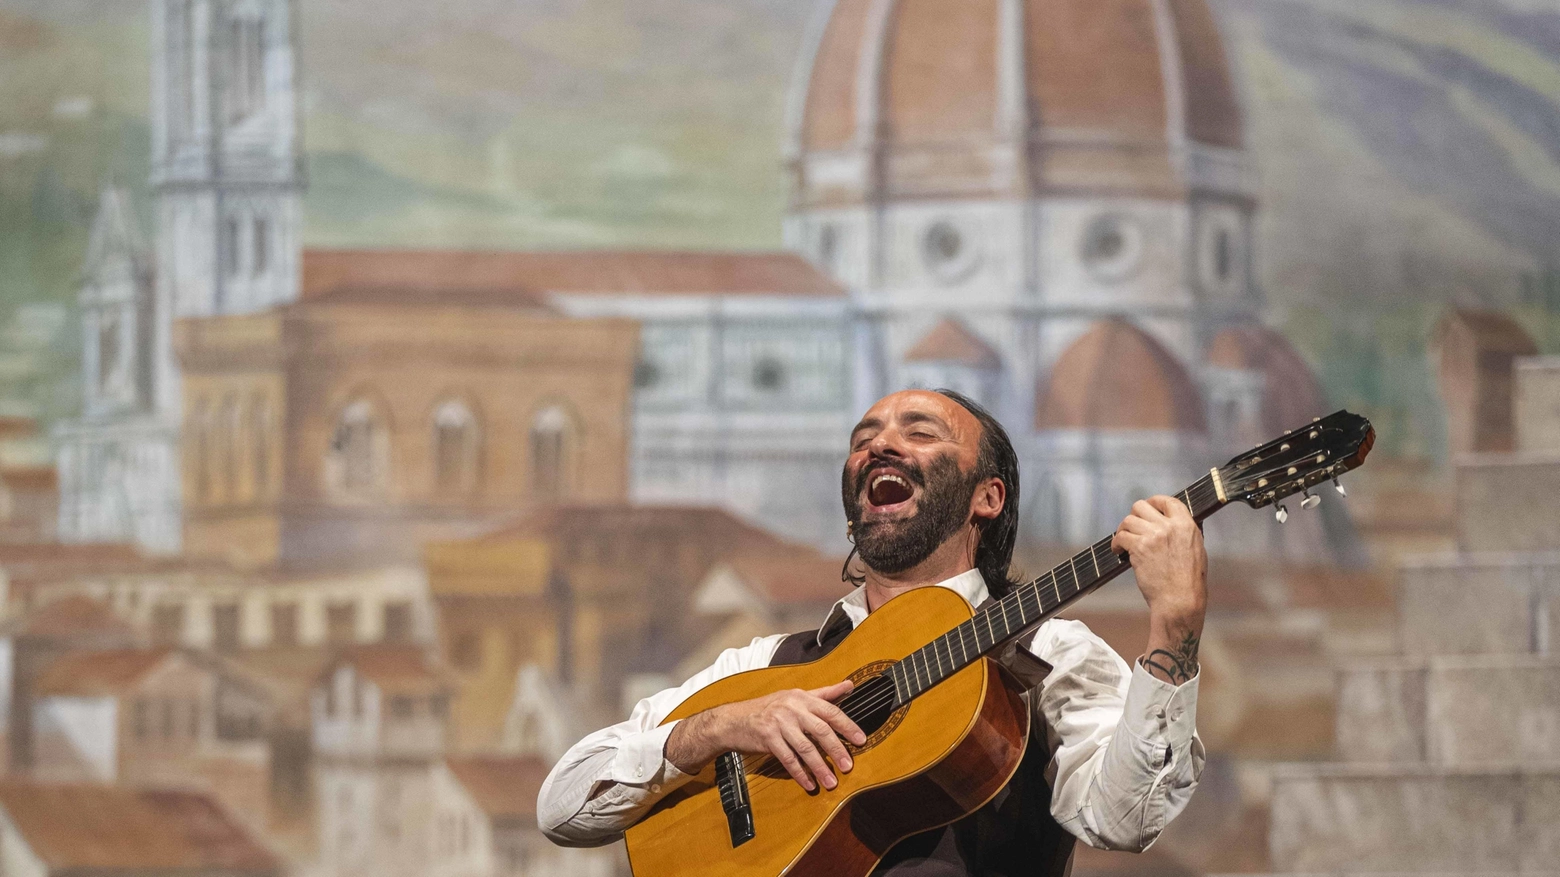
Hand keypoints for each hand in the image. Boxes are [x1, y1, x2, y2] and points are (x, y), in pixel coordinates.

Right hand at [665, 680, 865, 791]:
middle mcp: (791, 708)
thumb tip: (849, 685)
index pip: (830, 711)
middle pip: (820, 730)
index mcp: (801, 697)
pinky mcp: (768, 739)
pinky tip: (809, 783)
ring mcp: (779, 723)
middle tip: (848, 766)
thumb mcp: (795, 696)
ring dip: (820, 767)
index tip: (861, 740)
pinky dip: (800, 773)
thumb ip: (824, 693)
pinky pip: (788, 759)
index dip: (847, 726)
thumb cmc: (768, 708)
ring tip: (831, 781)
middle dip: (836, 750)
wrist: (734, 720)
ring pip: (805, 748)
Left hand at [1110, 495, 1207, 684]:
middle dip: (1134, 516)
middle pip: (1141, 506)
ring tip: (1123, 543)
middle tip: (1132, 529)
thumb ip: (1183, 534)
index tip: (1147, 508)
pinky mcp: (1139, 548)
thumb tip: (1172, 523)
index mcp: (1187, 525)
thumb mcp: (1196, 550)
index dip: (1154, 502)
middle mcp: (1170, 526)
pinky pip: (1120, 537)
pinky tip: (1118, 552)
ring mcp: (1154, 536)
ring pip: (1128, 520)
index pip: (1168, 501)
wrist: (1180, 601)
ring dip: (1123, 531)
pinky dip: (1116, 544)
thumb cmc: (1188, 582)